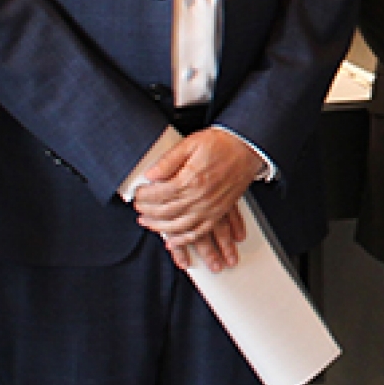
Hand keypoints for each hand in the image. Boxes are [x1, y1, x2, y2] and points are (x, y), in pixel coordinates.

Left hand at [133, 128, 261, 271]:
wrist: (246, 148)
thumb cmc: (221, 144)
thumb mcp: (190, 143)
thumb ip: (168, 160)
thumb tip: (150, 175)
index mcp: (191, 179)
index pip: (159, 194)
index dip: (144, 197)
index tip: (137, 195)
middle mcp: (200, 197)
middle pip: (166, 212)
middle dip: (148, 212)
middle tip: (138, 209)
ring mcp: (210, 208)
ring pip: (179, 226)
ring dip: (160, 228)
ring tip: (148, 223)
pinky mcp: (218, 212)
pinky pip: (199, 232)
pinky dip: (184, 239)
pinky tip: (173, 240)